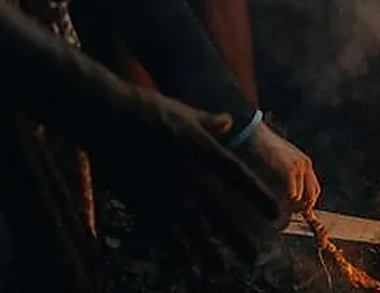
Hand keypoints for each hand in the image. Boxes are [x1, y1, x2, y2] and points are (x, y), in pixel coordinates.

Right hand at [76, 86, 281, 273]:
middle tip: (253, 258)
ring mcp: (164, 189)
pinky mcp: (141, 200)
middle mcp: (188, 173)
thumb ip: (209, 122)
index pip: (237, 176)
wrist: (105, 115)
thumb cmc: (146, 109)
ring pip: (191, 227)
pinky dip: (174, 250)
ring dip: (207, 251)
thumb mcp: (185, 111)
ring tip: (221, 270)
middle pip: (218, 210)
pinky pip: (161, 231)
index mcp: (202, 148)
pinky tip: (184, 265)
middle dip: (236, 235)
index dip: (256, 195)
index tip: (273, 212)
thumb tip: (228, 121)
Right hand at [249, 122, 321, 212]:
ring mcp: (299, 166)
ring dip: (298, 204)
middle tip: (296, 214)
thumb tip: (291, 197)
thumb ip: (289, 177)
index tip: (302, 212)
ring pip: (305, 193)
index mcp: (305, 163)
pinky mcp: (289, 168)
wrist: (257, 137)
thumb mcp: (282, 163)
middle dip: (305, 206)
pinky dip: (292, 196)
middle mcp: (305, 165)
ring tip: (289, 209)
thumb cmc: (265, 151)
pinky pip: (295, 188)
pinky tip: (288, 199)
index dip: (309, 202)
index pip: (315, 188)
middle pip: (313, 193)